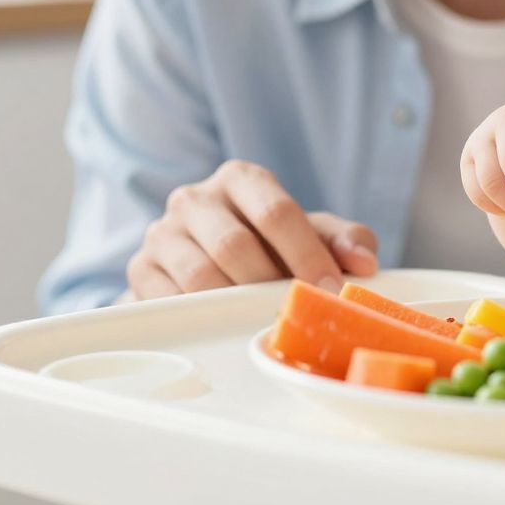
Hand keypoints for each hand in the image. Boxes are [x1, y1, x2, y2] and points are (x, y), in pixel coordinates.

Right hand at [125, 160, 377, 299]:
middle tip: (296, 311)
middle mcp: (194, 198)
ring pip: (200, 276)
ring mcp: (161, 233)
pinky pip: (172, 301)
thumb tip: (364, 264)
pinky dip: (203, 318)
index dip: (307, 254)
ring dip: (236, 305)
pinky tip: (223, 325)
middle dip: (271, 285)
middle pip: (235, 246)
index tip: (330, 287)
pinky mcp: (140, 270)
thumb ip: (344, 240)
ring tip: (261, 319)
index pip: (276, 212)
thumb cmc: (270, 245)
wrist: (207, 264)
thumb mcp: (311, 235)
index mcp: (241, 179)